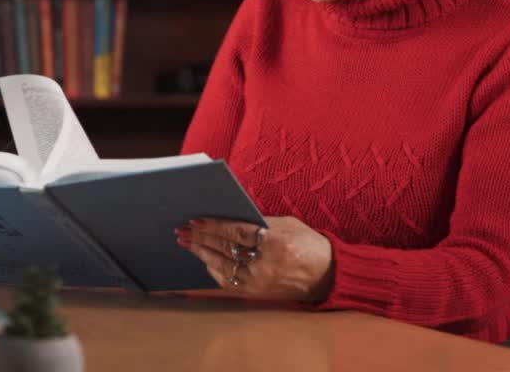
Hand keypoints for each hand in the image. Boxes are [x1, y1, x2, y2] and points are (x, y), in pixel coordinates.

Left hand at [176, 216, 333, 300]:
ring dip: (201, 254)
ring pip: (221, 267)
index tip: (196, 220)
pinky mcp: (256, 292)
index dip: (214, 226)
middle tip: (182, 231)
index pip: (236, 232)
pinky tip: (204, 261)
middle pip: (224, 249)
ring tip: (187, 243)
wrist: (327, 275)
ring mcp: (259, 281)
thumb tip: (229, 218)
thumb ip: (260, 222)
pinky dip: (213, 271)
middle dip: (201, 239)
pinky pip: (227, 282)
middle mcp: (266, 263)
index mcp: (275, 241)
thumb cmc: (309, 244)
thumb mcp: (288, 224)